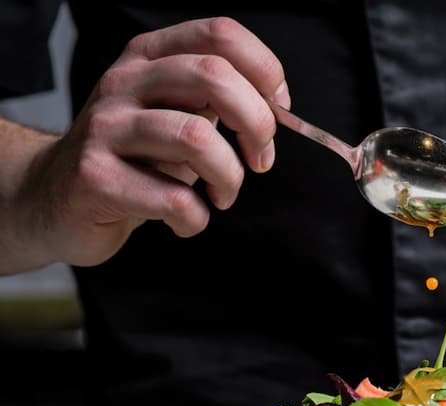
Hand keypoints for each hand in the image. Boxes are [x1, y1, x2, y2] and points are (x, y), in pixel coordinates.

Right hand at [22, 17, 289, 265]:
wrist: (55, 198)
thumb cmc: (133, 158)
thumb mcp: (173, 114)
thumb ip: (216, 100)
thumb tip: (275, 108)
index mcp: (149, 56)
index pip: (219, 34)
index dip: (265, 71)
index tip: (279, 110)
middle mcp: (124, 81)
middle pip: (214, 77)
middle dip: (258, 125)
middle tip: (260, 161)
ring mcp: (105, 126)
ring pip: (198, 139)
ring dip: (230, 179)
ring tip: (222, 195)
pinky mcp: (95, 176)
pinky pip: (175, 198)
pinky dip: (197, 218)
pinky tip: (186, 219)